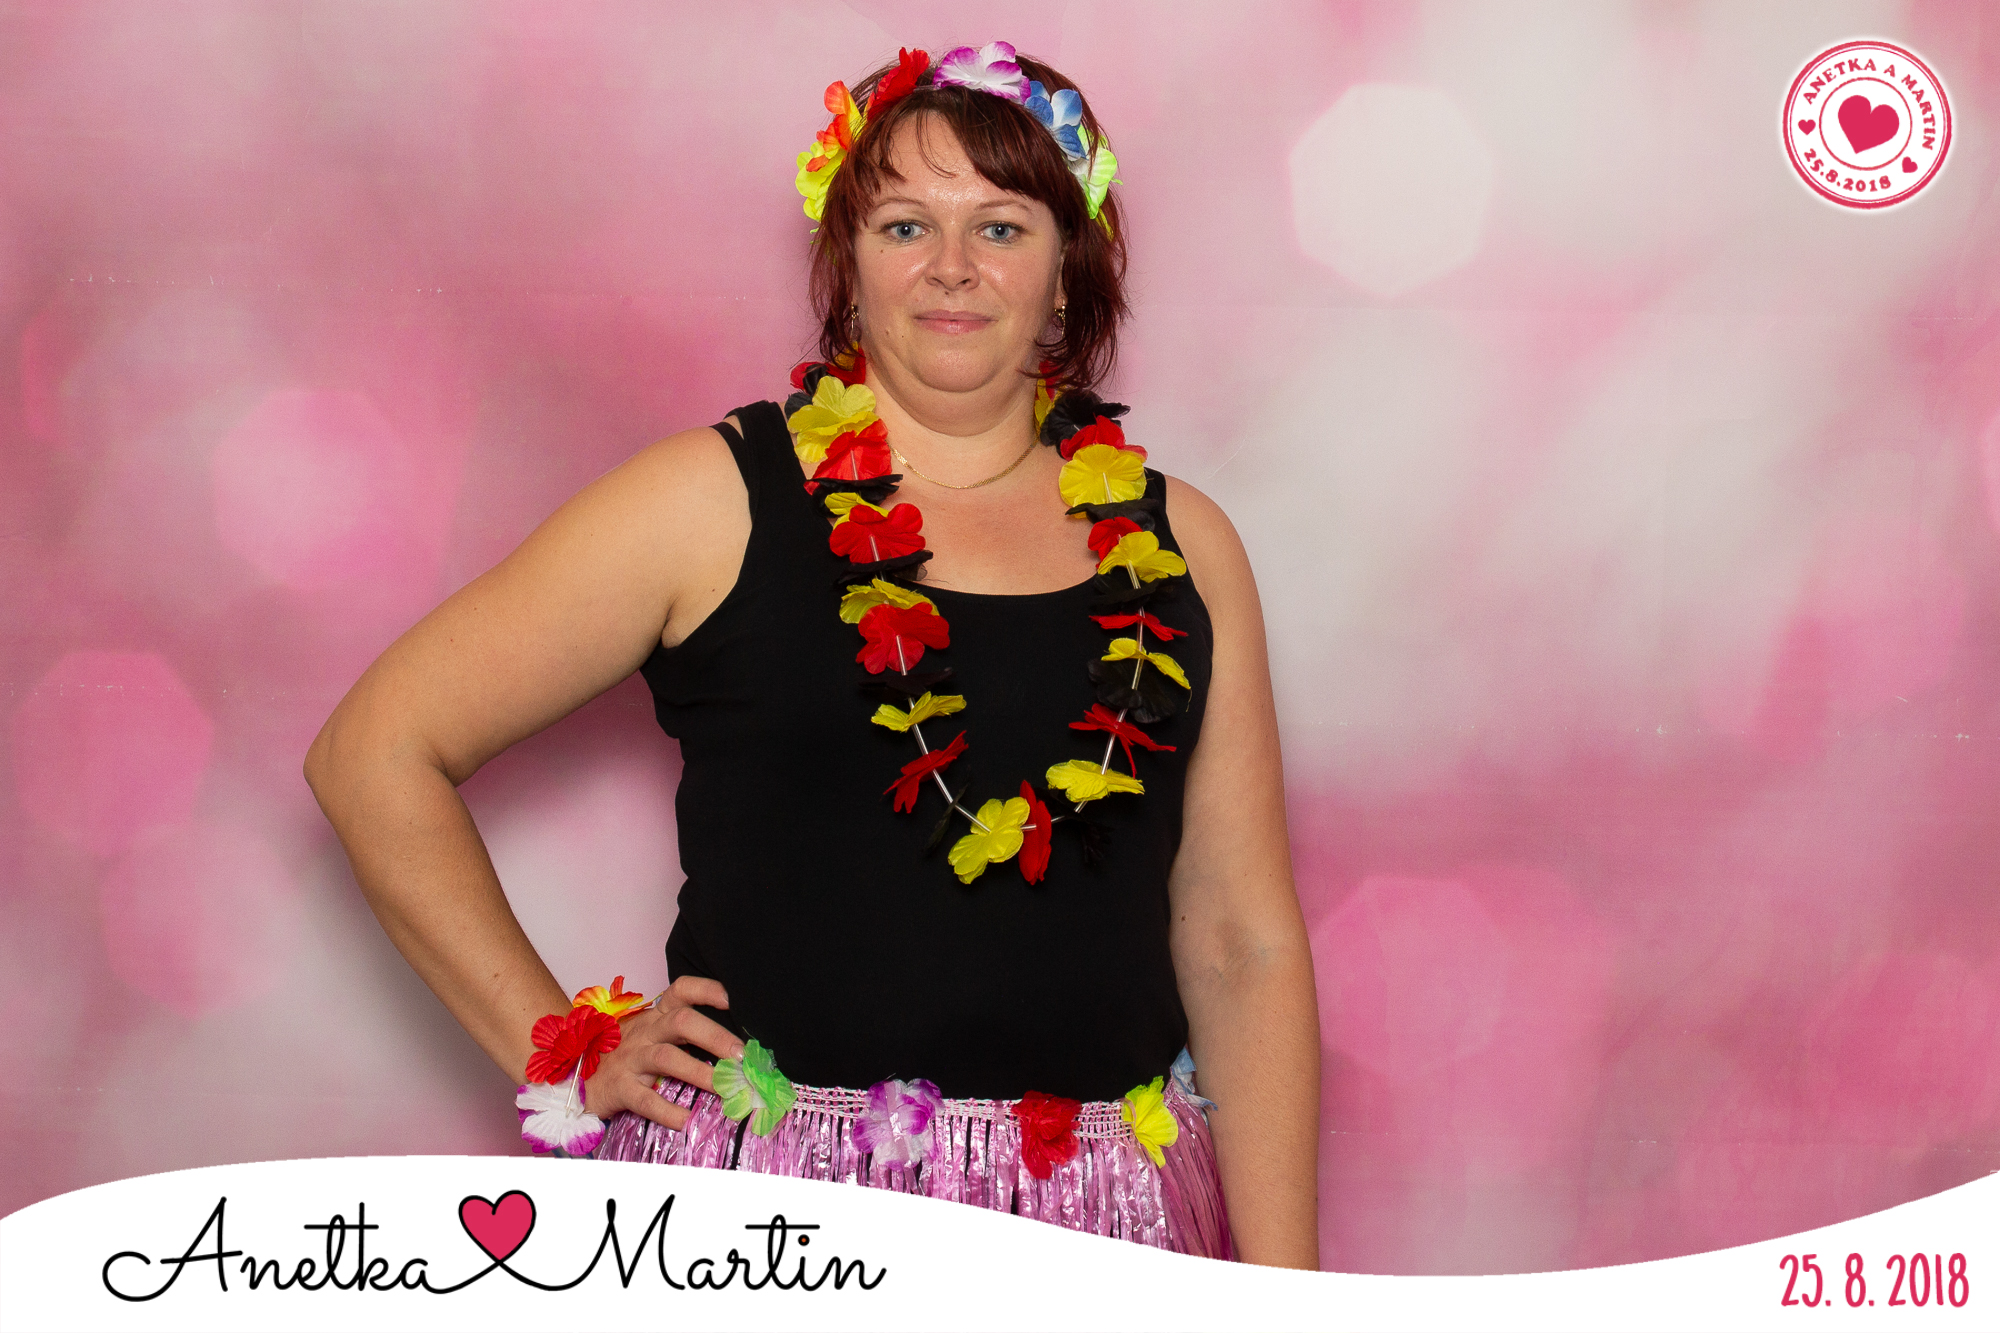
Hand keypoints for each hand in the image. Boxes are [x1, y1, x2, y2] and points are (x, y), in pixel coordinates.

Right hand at [582, 976, 742, 1129]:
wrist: (578, 1077)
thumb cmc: (629, 1056)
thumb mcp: (654, 1035)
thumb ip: (687, 1034)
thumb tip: (737, 1047)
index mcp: (657, 1016)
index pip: (682, 990)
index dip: (708, 990)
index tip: (734, 1000)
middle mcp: (645, 1032)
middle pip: (681, 1021)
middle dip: (715, 1036)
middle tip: (742, 1055)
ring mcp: (631, 1059)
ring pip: (666, 1058)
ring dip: (699, 1072)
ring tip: (724, 1087)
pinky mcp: (619, 1088)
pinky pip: (644, 1099)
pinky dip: (667, 1111)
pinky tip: (686, 1120)